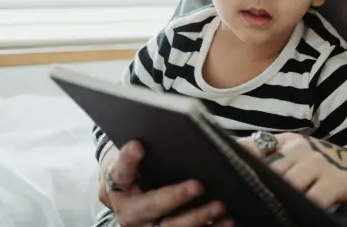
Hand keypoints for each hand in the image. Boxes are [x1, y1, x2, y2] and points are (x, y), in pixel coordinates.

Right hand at [98, 141, 233, 226]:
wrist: (132, 191)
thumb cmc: (142, 166)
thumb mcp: (140, 154)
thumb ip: (152, 144)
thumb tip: (182, 129)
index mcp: (119, 185)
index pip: (121, 171)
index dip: (128, 159)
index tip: (138, 145)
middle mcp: (129, 211)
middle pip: (150, 207)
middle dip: (174, 197)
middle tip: (198, 185)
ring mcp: (146, 226)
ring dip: (197, 217)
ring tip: (219, 205)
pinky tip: (227, 220)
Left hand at [238, 133, 346, 211]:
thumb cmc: (332, 170)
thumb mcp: (303, 159)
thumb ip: (279, 163)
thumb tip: (247, 175)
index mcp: (290, 143)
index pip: (256, 146)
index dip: (238, 158)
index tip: (221, 172)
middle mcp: (301, 149)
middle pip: (268, 169)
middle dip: (255, 187)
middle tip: (240, 203)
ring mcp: (318, 165)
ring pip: (287, 185)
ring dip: (277, 201)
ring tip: (266, 211)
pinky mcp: (333, 182)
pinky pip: (312, 199)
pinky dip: (302, 208)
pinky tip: (294, 215)